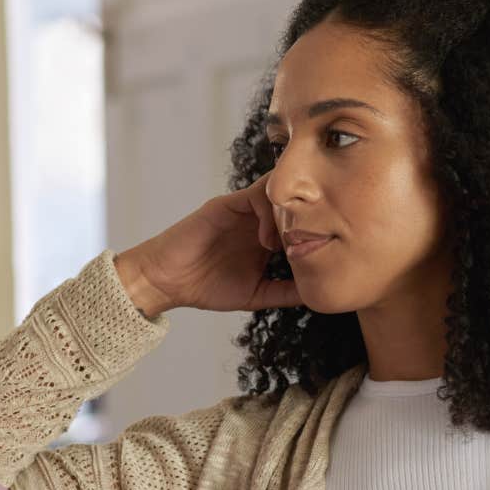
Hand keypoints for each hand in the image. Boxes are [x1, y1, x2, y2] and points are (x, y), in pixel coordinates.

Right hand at [111, 178, 299, 318]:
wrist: (166, 281)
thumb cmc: (205, 287)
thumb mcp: (256, 295)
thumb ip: (285, 292)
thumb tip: (316, 294)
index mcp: (266, 237)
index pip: (301, 223)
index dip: (317, 232)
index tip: (323, 256)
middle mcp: (257, 220)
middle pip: (296, 204)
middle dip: (309, 220)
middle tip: (313, 245)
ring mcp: (243, 210)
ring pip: (280, 194)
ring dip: (291, 216)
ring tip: (288, 245)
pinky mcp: (227, 204)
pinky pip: (257, 195)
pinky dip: (269, 214)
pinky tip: (267, 243)